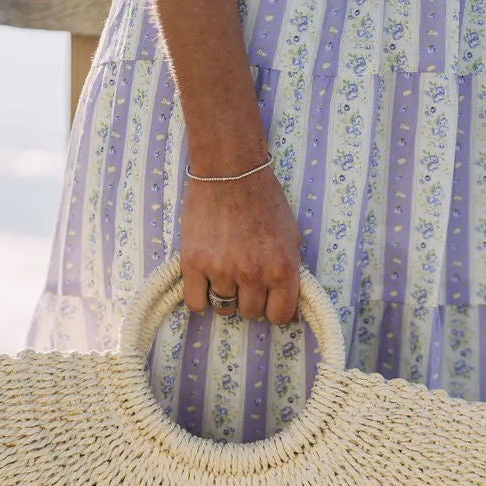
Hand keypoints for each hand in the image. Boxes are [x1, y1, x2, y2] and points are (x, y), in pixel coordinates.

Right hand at [180, 165, 301, 324]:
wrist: (230, 169)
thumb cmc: (264, 200)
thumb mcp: (291, 238)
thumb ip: (290, 276)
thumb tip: (289, 315)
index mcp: (282, 269)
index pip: (279, 316)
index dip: (273, 309)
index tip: (267, 299)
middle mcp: (254, 275)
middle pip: (250, 313)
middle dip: (248, 299)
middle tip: (243, 276)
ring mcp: (222, 270)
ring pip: (223, 309)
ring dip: (224, 295)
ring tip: (223, 270)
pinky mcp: (194, 264)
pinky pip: (196, 303)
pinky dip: (200, 298)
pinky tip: (204, 282)